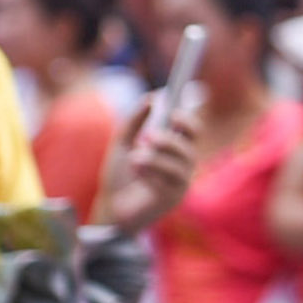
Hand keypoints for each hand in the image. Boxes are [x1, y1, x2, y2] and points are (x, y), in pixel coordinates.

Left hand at [102, 103, 199, 232]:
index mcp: (174, 149)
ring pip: (180, 163)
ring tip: (134, 159)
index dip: (188, 120)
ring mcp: (180, 181)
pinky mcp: (174, 197)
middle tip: (147, 137)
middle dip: (169, 140)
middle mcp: (182, 164)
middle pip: (189, 146)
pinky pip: (169, 180)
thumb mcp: (123, 143)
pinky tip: (137, 175)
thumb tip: (152, 97)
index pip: (192, 131)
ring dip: (155, 158)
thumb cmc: (118, 176)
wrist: (109, 206)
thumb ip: (135, 121)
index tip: (173, 113)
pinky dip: (149, 174)